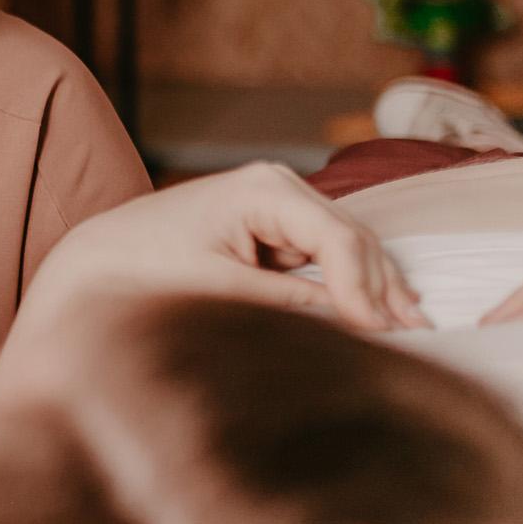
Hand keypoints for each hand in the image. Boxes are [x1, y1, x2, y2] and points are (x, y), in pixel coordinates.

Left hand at [24, 162, 426, 334]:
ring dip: (375, 288)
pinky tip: (380, 317)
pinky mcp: (277, 229)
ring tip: (412, 330)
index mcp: (262, 188)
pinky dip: (350, 286)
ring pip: (347, 249)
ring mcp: (281, 205)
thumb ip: (287, 303)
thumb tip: (352, 324)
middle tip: (419, 336)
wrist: (103, 259)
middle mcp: (279, 187)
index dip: (363, 287)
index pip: (335, 238)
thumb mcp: (219, 288)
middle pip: (352, 239)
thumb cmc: (147, 266)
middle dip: (382, 288)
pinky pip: (326, 259)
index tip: (381, 333)